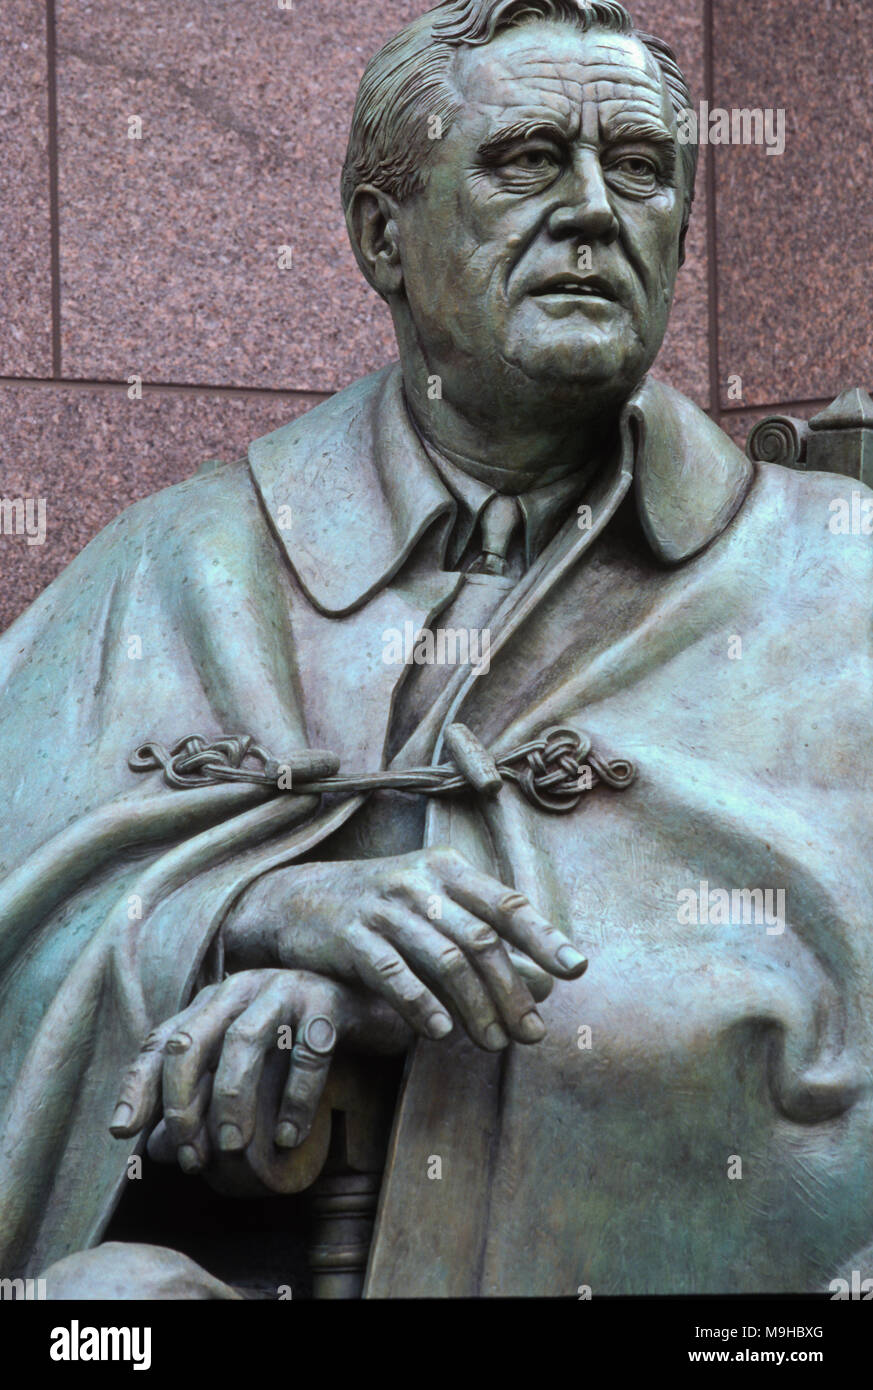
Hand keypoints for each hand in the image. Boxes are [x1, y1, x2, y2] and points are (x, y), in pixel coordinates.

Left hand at [110, 968, 408, 1173]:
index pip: (162, 1040)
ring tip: (234, 1150)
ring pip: (242, 1043)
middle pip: (192, 1040)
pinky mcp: (327, 1000)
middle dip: (183, 1103)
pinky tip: (290, 1137)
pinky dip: (295, 1098)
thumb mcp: (249, 1070)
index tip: (123, 1132)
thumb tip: (158, 1151)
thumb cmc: (302, 1041)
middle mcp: (241, 988)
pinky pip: (307, 1050)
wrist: (374, 1006)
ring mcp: (284, 988)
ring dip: (232, 1102)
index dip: (138, 1086)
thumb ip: (205, 1101)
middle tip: (191, 1156)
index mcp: (213, 1001)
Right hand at [223, 845, 587, 1051]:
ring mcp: (383, 907)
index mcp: (447, 867)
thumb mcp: (431, 904)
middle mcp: (418, 880)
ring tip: (494, 1044)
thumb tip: (546, 981)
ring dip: (476, 1008)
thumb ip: (483, 934)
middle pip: (480, 940)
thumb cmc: (380, 908)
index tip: (575, 969)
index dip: (543, 937)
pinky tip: (441, 1033)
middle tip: (532, 1034)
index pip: (506, 903)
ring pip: (444, 960)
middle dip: (512, 991)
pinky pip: (394, 973)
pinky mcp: (350, 936)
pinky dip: (422, 1005)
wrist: (295, 900)